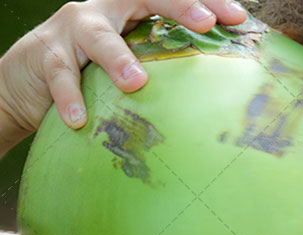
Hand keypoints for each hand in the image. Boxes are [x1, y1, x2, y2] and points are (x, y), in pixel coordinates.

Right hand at [0, 0, 246, 143]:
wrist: (29, 80)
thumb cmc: (93, 73)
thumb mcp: (131, 64)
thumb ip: (163, 68)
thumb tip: (215, 96)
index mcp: (130, 10)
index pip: (169, 0)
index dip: (205, 3)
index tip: (238, 17)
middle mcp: (104, 10)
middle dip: (177, 7)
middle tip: (206, 23)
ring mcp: (72, 29)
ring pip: (98, 36)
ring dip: (118, 59)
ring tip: (136, 82)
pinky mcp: (46, 55)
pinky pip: (60, 75)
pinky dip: (70, 97)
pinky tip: (79, 119)